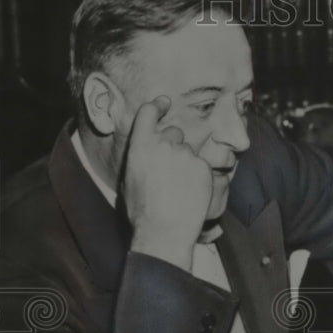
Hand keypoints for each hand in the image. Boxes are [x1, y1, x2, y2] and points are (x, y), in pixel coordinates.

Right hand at [123, 96, 212, 270]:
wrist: (165, 230)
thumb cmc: (142, 211)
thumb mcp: (129, 180)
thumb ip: (139, 157)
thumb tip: (146, 148)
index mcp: (140, 146)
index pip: (149, 112)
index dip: (157, 105)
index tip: (164, 102)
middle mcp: (164, 144)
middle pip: (174, 133)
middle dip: (173, 146)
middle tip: (170, 170)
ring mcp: (186, 154)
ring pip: (189, 151)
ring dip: (186, 163)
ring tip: (179, 188)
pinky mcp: (203, 166)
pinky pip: (202, 165)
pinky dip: (198, 175)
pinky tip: (190, 193)